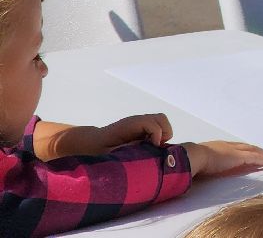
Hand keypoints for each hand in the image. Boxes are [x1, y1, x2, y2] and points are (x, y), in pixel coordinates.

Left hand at [33, 113, 172, 158]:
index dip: (156, 135)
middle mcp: (135, 121)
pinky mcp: (140, 129)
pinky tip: (148, 149)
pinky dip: (159, 137)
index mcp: (127, 126)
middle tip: (154, 150)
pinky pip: (157, 128)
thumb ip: (127, 151)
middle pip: (160, 119)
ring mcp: (138, 124)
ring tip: (152, 150)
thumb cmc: (93, 152)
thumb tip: (148, 150)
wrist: (85, 144)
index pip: (151, 123)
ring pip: (161, 122)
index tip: (152, 150)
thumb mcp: (106, 155)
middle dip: (163, 134)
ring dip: (162, 135)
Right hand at [184, 140, 262, 177]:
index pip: (238, 148)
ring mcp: (235, 151)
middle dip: (259, 151)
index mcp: (220, 146)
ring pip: (255, 152)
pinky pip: (255, 158)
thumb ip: (203, 164)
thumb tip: (198, 170)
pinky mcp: (239, 157)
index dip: (247, 150)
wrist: (194, 156)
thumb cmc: (193, 159)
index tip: (253, 153)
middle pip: (249, 148)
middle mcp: (229, 146)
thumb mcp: (199, 161)